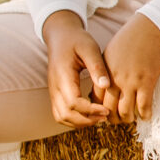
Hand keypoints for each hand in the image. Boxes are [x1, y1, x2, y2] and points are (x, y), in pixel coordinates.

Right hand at [41, 11, 115, 125]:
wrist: (60, 36)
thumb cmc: (77, 40)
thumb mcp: (90, 48)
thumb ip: (97, 66)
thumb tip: (106, 85)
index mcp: (63, 76)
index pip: (73, 103)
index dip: (90, 110)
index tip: (106, 110)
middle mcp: (55, 87)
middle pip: (65, 115)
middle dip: (86, 120)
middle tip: (105, 115)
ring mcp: (53, 92)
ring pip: (61, 117)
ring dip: (80, 122)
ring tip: (99, 116)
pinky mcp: (56, 94)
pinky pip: (61, 114)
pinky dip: (75, 119)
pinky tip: (91, 113)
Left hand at [104, 15, 159, 122]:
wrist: (148, 30)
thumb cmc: (129, 40)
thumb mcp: (108, 55)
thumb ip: (104, 72)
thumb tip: (103, 87)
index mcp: (104, 73)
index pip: (96, 99)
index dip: (99, 109)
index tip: (104, 112)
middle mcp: (115, 80)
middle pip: (108, 109)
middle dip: (112, 119)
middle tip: (117, 120)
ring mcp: (131, 82)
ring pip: (125, 111)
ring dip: (128, 119)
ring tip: (131, 118)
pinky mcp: (147, 82)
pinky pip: (144, 106)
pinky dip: (144, 114)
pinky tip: (145, 115)